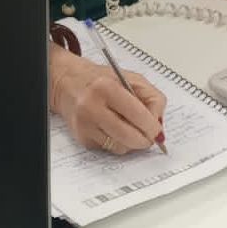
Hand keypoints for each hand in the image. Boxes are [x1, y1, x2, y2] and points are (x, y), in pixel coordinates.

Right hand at [50, 51, 165, 154]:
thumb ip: (152, 98)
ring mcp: (85, 124)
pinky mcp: (82, 138)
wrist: (67, 83)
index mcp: (106, 87)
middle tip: (149, 136)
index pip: (139, 115)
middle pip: (131, 137)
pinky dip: (117, 142)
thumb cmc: (101, 80)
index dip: (153, 127)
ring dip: (131, 142)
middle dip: (145, 140)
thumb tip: (159, 125)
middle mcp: (92, 106)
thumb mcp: (130, 78)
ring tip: (128, 127)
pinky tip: (111, 128)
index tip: (157, 129)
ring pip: (122, 147)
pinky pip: (110, 149)